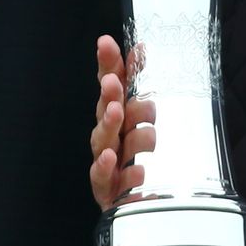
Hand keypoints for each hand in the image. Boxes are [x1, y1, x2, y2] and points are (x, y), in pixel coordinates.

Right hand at [87, 34, 155, 209]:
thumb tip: (141, 46)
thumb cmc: (132, 154)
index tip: (106, 43)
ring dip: (112, 126)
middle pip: (105, 111)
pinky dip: (110, 169)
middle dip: (107, 96)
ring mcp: (105, 162)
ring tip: (119, 115)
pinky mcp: (107, 189)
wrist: (129, 202)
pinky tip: (123, 164)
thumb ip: (138, 83)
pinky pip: (104, 178)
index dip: (108, 63)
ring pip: (105, 142)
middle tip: (112, 84)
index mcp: (116, 114)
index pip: (111, 84)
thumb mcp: (138, 117)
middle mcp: (108, 135)